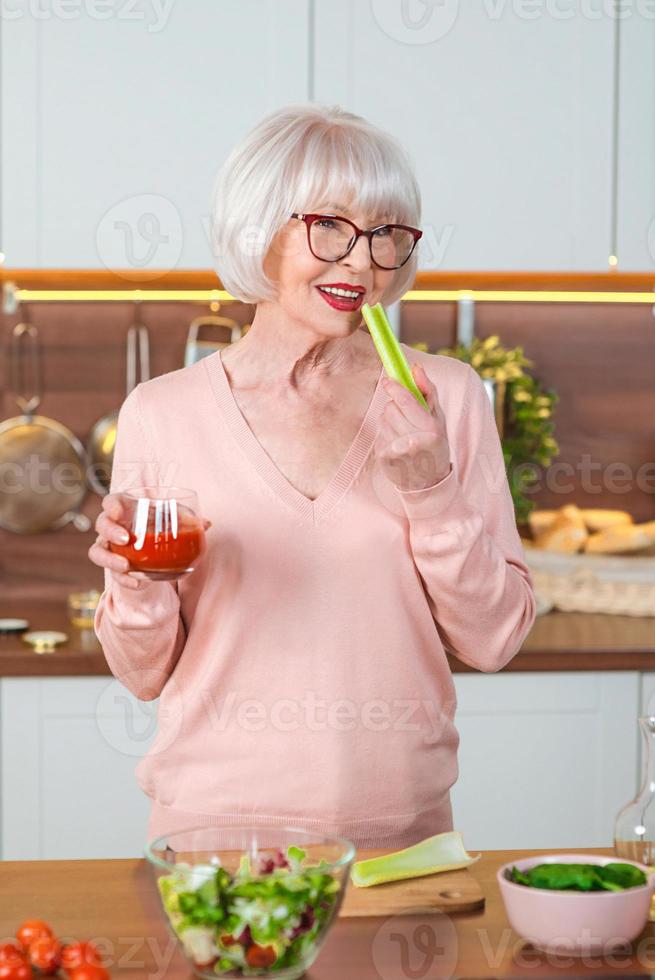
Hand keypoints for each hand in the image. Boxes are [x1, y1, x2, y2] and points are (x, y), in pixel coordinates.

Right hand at [88, 493, 211, 590]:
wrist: (152, 553)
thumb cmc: (159, 528)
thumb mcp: (172, 523)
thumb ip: (187, 521)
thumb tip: (207, 523)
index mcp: (126, 510)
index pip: (110, 501)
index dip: (111, 505)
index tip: (118, 511)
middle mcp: (113, 528)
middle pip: (101, 524)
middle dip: (110, 531)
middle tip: (126, 538)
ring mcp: (110, 548)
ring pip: (97, 551)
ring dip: (109, 558)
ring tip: (125, 565)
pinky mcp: (114, 568)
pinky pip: (113, 575)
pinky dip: (125, 580)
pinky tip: (139, 583)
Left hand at [375, 363, 450, 491]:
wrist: (429, 482)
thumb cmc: (435, 444)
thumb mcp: (438, 418)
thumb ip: (428, 391)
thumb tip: (415, 368)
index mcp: (430, 429)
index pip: (405, 400)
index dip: (394, 387)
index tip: (387, 381)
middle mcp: (413, 440)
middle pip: (391, 408)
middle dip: (395, 406)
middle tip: (406, 416)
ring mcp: (397, 450)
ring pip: (383, 419)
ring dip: (390, 420)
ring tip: (404, 432)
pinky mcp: (384, 457)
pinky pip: (379, 433)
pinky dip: (386, 434)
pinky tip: (398, 444)